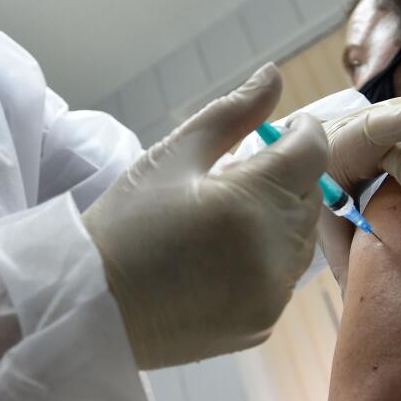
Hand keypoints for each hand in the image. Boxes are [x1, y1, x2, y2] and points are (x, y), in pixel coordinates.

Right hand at [83, 64, 328, 369]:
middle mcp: (271, 253)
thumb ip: (232, 113)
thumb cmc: (124, 223)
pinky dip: (264, 261)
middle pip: (309, 195)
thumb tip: (274, 74)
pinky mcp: (263, 325)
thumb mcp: (172, 156)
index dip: (299, 133)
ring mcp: (270, 295)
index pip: (311, 150)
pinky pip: (282, 279)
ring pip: (300, 239)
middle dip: (284, 178)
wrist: (89, 306)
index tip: (277, 131)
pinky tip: (218, 258)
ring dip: (277, 219)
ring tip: (222, 218)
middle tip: (234, 177)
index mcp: (250, 201)